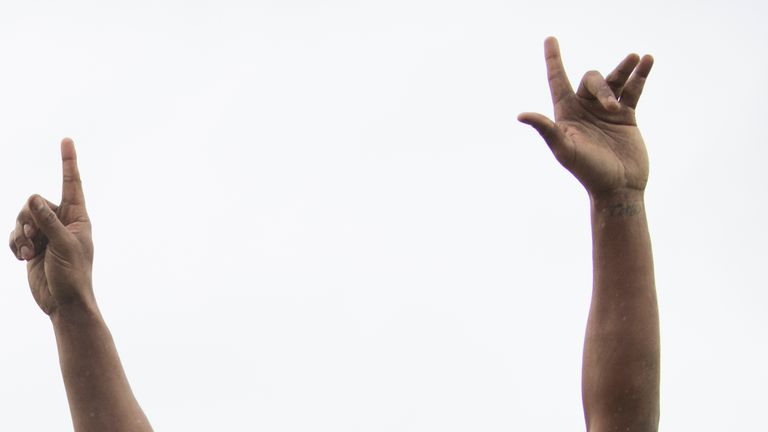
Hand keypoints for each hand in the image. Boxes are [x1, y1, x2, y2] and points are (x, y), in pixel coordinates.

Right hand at [8, 138, 93, 315]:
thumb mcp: (62, 245)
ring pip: (22, 217)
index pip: (72, 184)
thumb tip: (34, 197)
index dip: (68, 162)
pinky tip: (21, 257)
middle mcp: (62, 221)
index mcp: (78, 217)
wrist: (63, 302)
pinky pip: (14, 234)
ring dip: (20, 233)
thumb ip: (48, 221)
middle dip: (28, 218)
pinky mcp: (32, 245)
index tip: (67, 140)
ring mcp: (46, 233)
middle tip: (34, 238)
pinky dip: (14, 243)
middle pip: (36, 202)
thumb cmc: (73, 275)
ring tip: (28, 251)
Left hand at [518, 37, 653, 198]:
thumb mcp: (565, 150)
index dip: (553, 60)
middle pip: (591, 80)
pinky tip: (647, 61)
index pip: (557, 81)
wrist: (619, 188)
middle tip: (612, 108)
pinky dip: (640, 75)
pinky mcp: (626, 115)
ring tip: (636, 58)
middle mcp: (584, 110)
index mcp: (566, 115)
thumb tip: (522, 115)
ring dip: (624, 69)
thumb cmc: (588, 172)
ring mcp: (606, 111)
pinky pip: (633, 89)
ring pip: (614, 80)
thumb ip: (547, 130)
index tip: (550, 39)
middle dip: (603, 87)